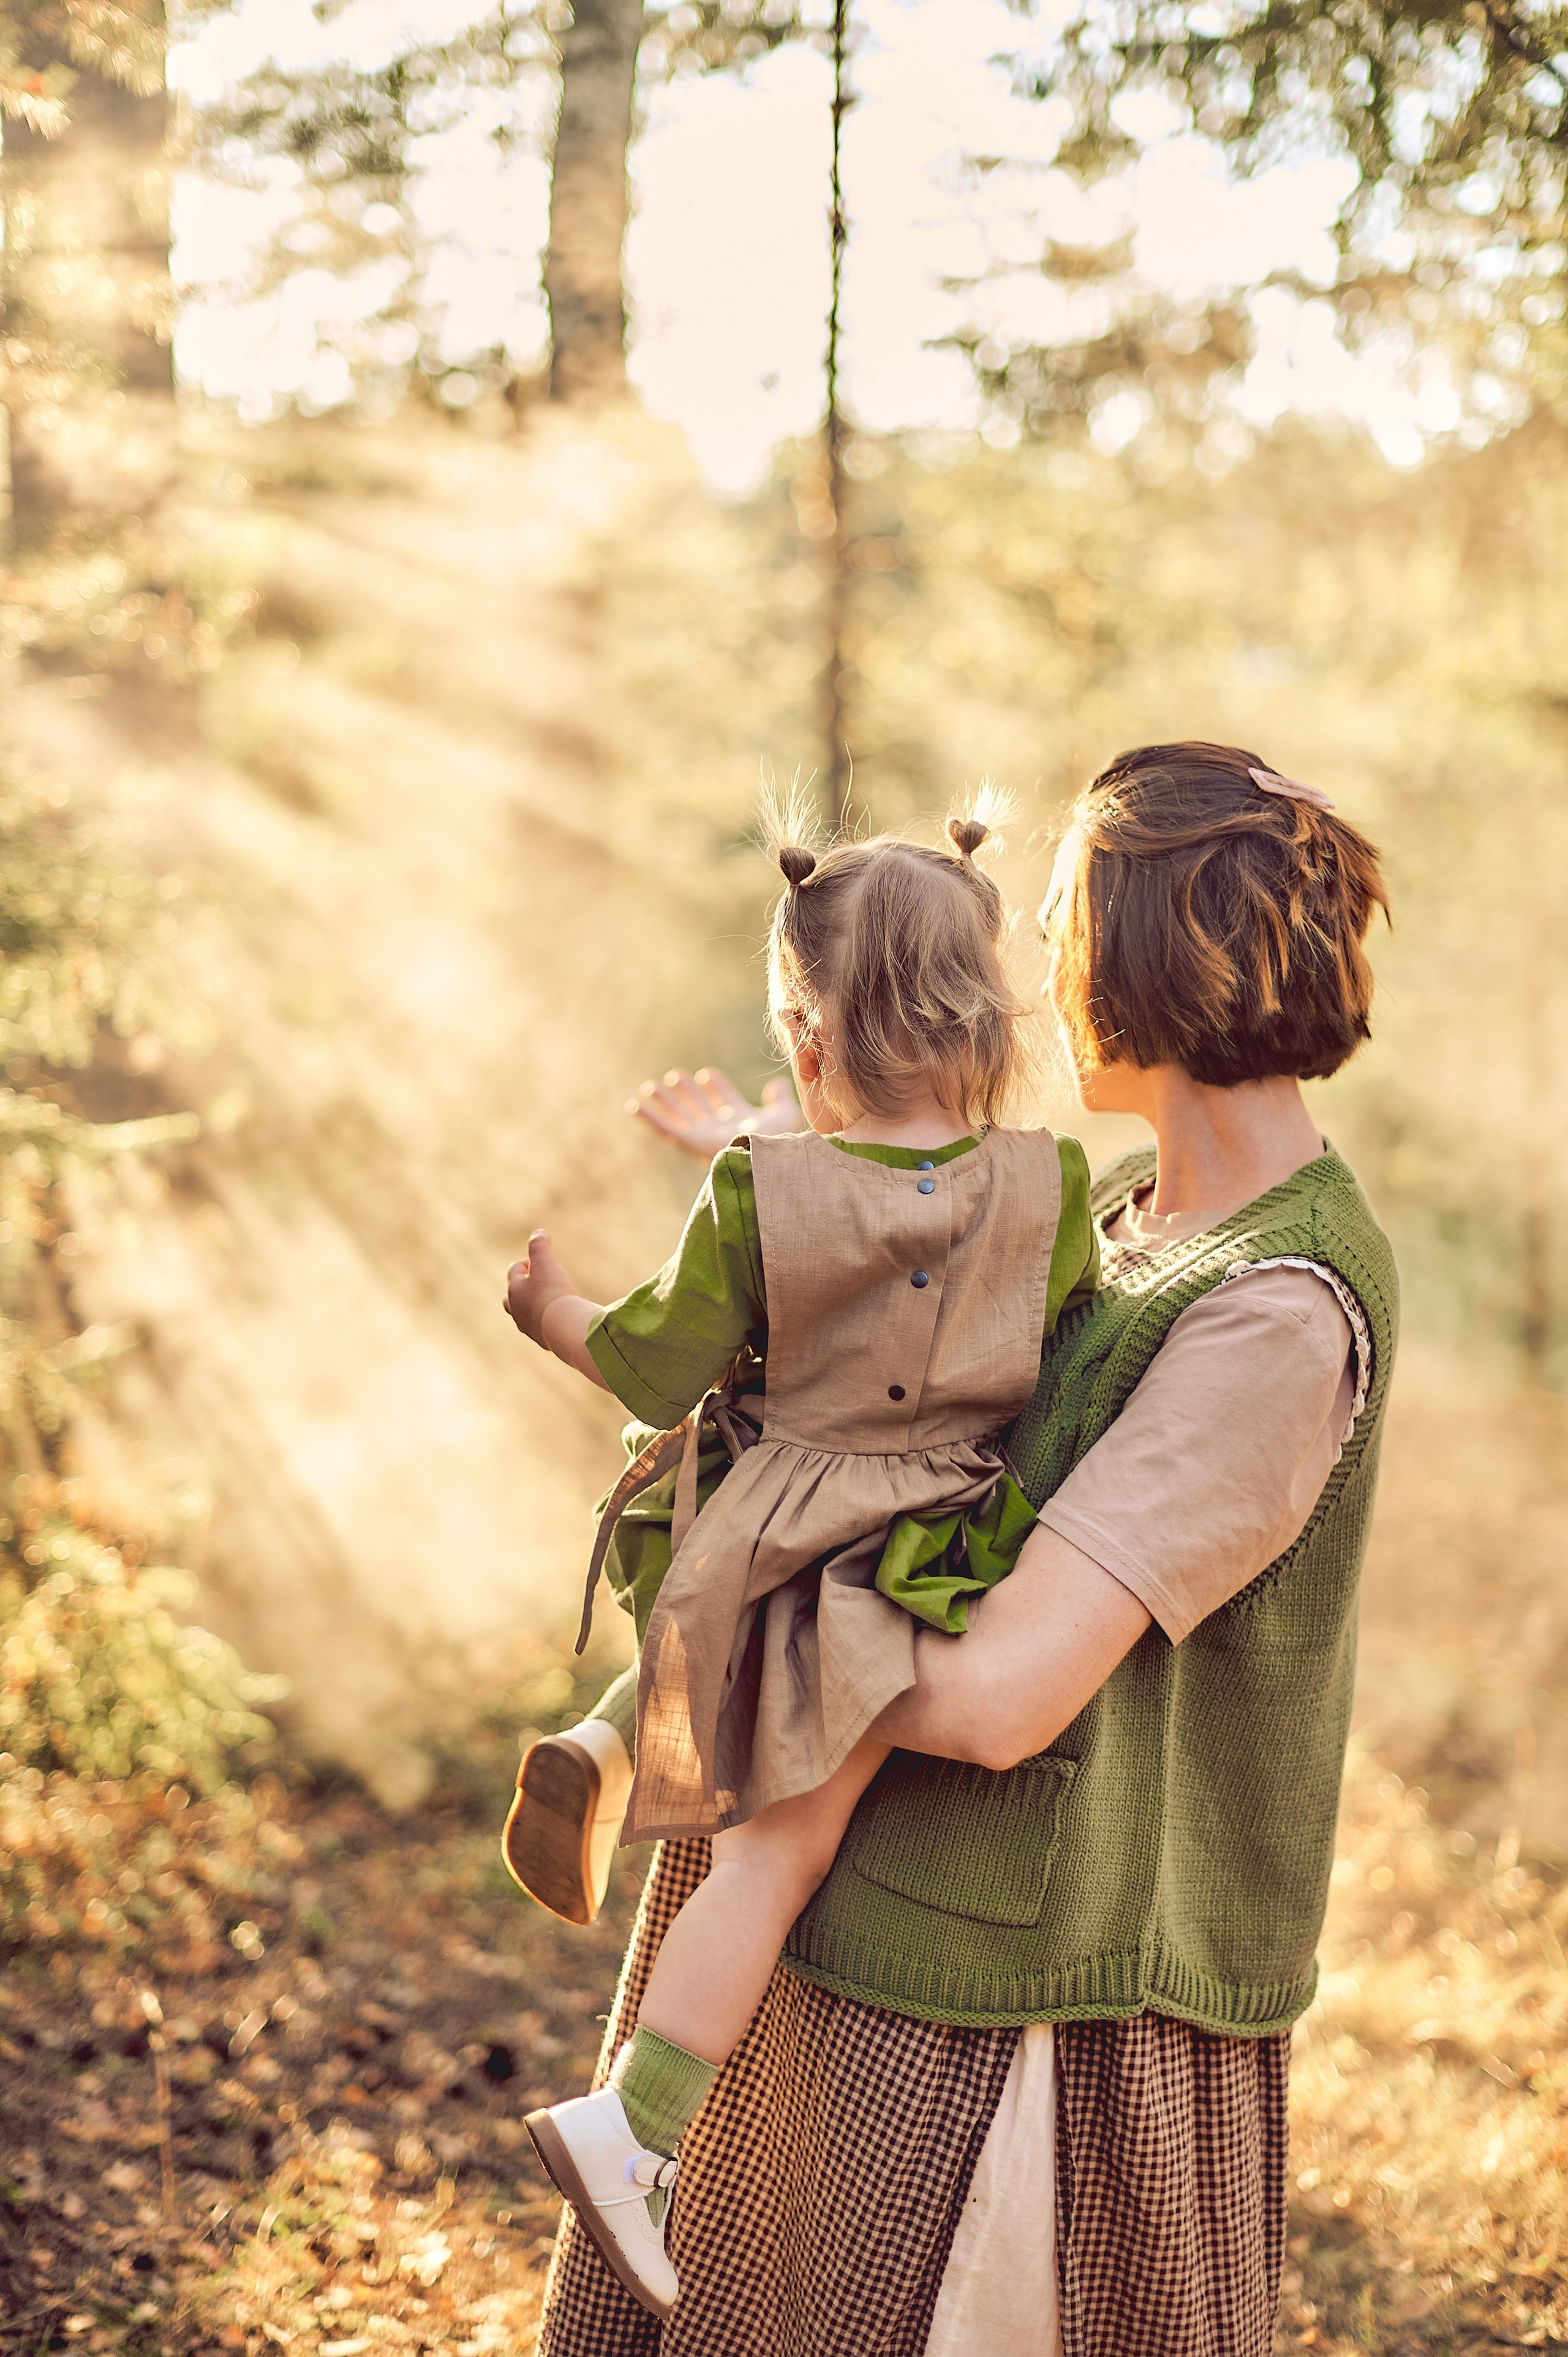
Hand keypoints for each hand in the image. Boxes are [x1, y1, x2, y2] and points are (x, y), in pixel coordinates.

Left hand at [505, 1229, 579, 1348]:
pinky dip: (547, 1322)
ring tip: (550, 1302)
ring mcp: (528, 1327)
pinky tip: (559, 1319)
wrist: (564, 1327)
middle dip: (523, 1288)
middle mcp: (517, 1310)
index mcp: (514, 1290)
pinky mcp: (542, 1339)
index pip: (514, 1271)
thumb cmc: (553, 1292)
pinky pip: (541, 1329)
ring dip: (534, 1306)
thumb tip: (539, 1232)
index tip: (542, 1262)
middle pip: (511, 1297)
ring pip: (525, 1314)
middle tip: (540, 1283)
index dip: (527, 1263)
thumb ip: (540, 1245)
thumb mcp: (546, 1263)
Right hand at [629, 1066, 799, 1163]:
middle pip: (699, 1108)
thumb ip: (781, 1097)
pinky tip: (634, 1105)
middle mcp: (720, 1130)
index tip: (708, 1074)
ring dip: (664, 1103)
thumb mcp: (785, 1113)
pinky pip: (666, 1130)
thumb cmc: (780, 1140)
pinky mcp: (690, 1143)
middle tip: (676, 1076)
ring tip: (650, 1086)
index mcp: (741, 1121)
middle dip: (687, 1092)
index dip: (717, 1087)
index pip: (725, 1102)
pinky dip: (649, 1118)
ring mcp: (703, 1137)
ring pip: (679, 1118)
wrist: (768, 1157)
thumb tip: (776, 1085)